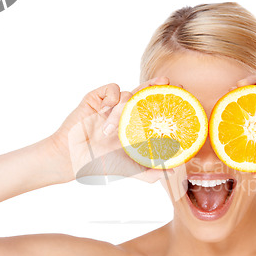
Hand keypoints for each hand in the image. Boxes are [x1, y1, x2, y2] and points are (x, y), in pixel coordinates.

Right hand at [48, 77, 172, 182]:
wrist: (73, 160)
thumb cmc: (101, 165)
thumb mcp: (131, 170)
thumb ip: (151, 173)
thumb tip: (173, 173)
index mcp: (135, 127)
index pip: (154, 109)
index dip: (166, 100)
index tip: (181, 95)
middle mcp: (125, 113)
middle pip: (144, 93)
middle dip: (156, 85)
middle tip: (167, 82)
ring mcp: (111, 106)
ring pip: (128, 93)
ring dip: (124, 107)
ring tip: (110, 129)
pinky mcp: (97, 99)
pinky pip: (111, 89)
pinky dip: (113, 96)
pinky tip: (105, 110)